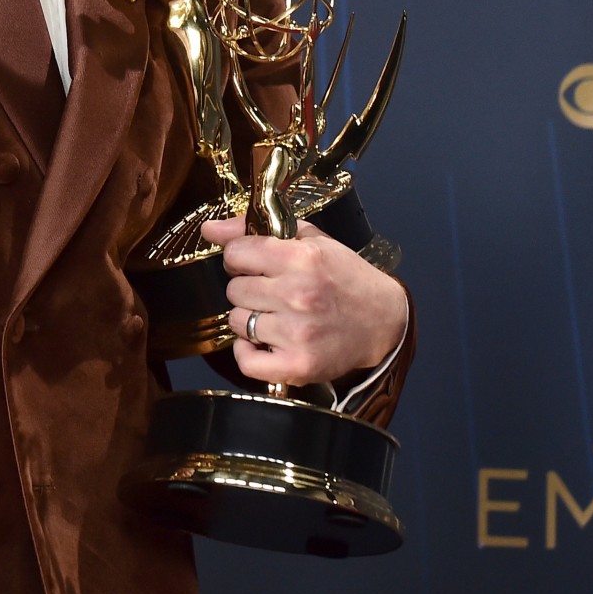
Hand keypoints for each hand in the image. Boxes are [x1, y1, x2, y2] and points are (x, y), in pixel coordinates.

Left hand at [198, 216, 406, 388]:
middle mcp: (298, 295)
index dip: (241, 257)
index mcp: (302, 258)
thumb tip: (209, 228)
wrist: (384, 321)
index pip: (236, 253)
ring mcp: (297, 333)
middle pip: (234, 289)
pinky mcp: (297, 365)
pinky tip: (266, 342)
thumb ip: (257, 229)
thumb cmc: (345, 278)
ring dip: (250, 319)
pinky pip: (246, 360)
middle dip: (248, 288)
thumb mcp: (311, 241)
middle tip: (272, 291)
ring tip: (276, 315)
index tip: (254, 263)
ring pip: (237, 321)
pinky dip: (249, 352)